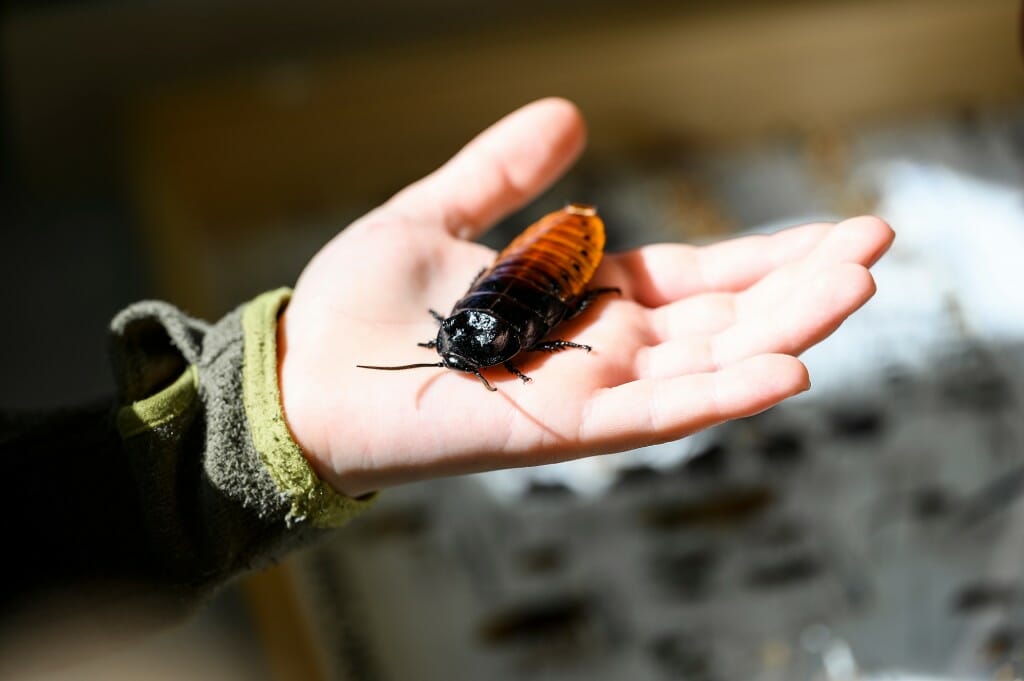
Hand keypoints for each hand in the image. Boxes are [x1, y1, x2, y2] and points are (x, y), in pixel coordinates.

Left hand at [278, 98, 893, 496]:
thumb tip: (567, 113)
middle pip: (721, 320)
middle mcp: (598, 350)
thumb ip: (501, 172)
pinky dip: (719, 397)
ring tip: (856, 289)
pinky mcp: (555, 430)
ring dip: (783, 331)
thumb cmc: (362, 304)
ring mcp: (585, 393)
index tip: (842, 229)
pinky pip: (653, 416)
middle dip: (799, 288)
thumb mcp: (436, 213)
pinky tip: (787, 370)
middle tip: (875, 246)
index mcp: (583, 300)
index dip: (769, 256)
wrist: (303, 369)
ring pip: (705, 366)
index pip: (697, 278)